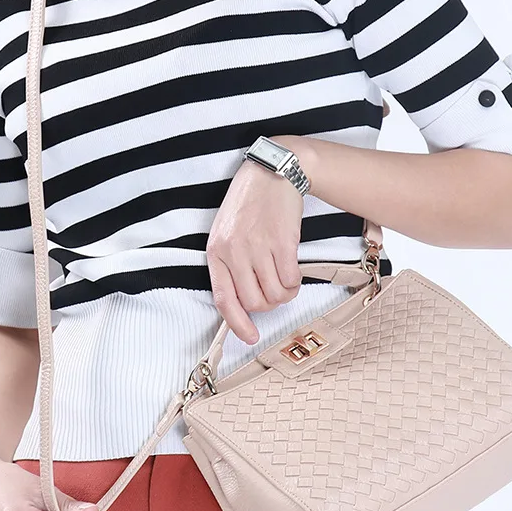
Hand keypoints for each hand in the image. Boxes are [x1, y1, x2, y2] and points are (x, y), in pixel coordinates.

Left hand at [206, 143, 309, 344]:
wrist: (272, 174)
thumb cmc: (249, 206)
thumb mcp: (226, 235)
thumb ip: (230, 266)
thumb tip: (244, 303)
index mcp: (216, 253)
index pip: (224, 299)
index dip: (237, 324)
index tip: (250, 336)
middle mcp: (234, 252)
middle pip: (254, 302)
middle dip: (268, 305)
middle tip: (274, 291)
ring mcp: (257, 247)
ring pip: (275, 295)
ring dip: (285, 294)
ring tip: (285, 279)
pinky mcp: (282, 243)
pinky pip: (291, 281)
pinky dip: (295, 282)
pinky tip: (293, 270)